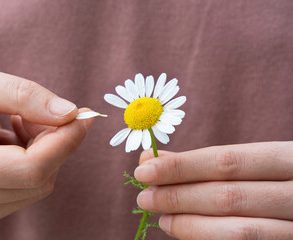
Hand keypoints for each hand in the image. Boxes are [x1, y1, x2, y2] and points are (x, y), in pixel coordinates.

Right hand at [0, 66, 92, 226]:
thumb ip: (25, 95)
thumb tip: (70, 115)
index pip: (31, 168)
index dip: (65, 142)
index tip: (82, 116)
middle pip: (39, 179)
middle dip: (53, 142)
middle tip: (37, 112)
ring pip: (39, 185)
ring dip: (43, 151)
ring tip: (17, 124)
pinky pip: (29, 190)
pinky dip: (34, 163)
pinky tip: (13, 143)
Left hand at [134, 142, 292, 239]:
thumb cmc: (274, 181)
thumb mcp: (253, 163)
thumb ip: (204, 162)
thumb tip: (152, 159)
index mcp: (289, 159)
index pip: (227, 161)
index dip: (181, 167)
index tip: (144, 170)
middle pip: (228, 196)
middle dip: (178, 197)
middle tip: (144, 197)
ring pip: (239, 231)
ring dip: (190, 225)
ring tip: (162, 219)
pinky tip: (185, 233)